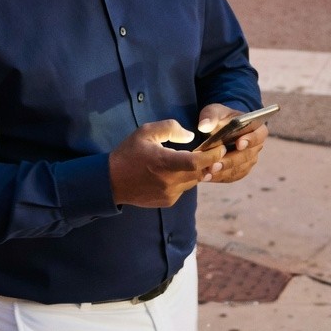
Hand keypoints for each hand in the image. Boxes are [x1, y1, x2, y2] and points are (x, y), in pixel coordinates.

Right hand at [109, 119, 224, 207]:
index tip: (219, 147)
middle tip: (209, 151)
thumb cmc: (128, 154)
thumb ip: (170, 129)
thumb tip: (191, 136)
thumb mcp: (146, 132)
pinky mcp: (167, 201)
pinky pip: (184, 189)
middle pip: (200, 173)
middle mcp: (169, 181)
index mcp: (164, 163)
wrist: (111, 181)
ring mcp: (169, 194)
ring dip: (195, 171)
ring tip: (189, 160)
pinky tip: (173, 173)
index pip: (197, 162)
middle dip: (207, 162)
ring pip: (193, 182)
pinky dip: (184, 180)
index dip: (212, 155)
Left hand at [196, 104, 268, 184]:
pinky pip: (232, 176)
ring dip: (224, 172)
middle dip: (230, 161)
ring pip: (239, 169)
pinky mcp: (240, 171)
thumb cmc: (219, 118)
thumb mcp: (214, 111)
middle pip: (247, 156)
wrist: (217, 131)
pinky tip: (206, 177)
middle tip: (215, 164)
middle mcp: (256, 147)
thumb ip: (210, 116)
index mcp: (256, 128)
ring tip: (207, 172)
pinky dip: (220, 177)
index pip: (259, 135)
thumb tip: (204, 126)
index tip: (239, 143)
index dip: (250, 140)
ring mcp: (249, 160)